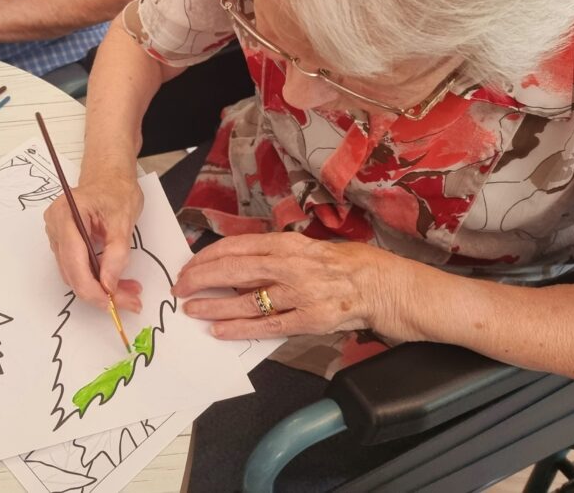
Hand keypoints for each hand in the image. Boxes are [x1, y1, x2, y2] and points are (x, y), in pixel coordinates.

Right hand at [44, 174, 144, 312]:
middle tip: (130, 300)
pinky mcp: (63, 243)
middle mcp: (55, 226)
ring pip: (75, 274)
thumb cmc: (115, 189)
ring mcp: (57, 235)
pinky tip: (114, 280)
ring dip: (100, 287)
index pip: (74, 260)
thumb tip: (109, 285)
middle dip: (100, 292)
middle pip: (72, 272)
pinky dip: (96, 278)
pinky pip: (77, 268)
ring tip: (128, 290)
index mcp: (67, 214)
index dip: (93, 287)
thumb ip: (116, 252)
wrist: (109, 177)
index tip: (114, 302)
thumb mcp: (124, 218)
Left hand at [174, 232, 408, 339]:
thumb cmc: (357, 266)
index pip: (239, 245)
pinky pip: (267, 325)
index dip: (209, 255)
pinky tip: (220, 331)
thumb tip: (247, 262)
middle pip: (235, 268)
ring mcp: (301, 292)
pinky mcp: (311, 319)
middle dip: (202, 277)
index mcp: (292, 243)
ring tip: (192, 310)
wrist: (392, 288)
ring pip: (246, 298)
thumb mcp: (316, 249)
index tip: (189, 263)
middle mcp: (293, 264)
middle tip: (180, 286)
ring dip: (214, 305)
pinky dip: (240, 328)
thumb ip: (284, 254)